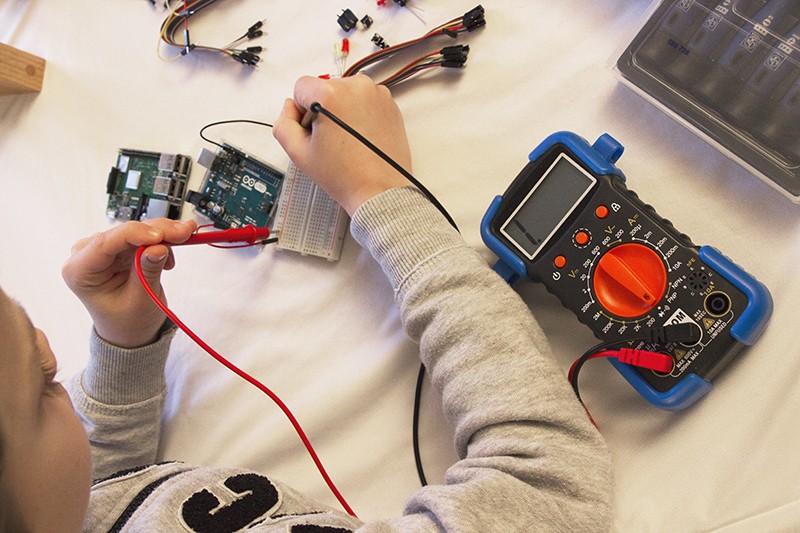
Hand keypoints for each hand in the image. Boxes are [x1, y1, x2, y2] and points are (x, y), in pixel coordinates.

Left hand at [62, 219, 196, 347]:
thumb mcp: (140, 300)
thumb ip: (147, 270)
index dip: (135, 234)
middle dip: (157, 232)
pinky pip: (143, 235)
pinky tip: (172, 250)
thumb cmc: (127, 323)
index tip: (161, 236)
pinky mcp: (120, 248)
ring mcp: (105, 250)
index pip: (105, 243)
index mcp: (80, 272)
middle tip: (184, 233)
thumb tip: (159, 246)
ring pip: (136, 230)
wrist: (130, 333)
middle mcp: (87, 256)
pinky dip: (162, 238)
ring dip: (163, 232)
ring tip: (186, 237)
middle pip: (123, 233)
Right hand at [272, 74, 411, 214]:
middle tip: (332, 140)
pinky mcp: (390, 103)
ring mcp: (376, 94)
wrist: (379, 190)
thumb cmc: (346, 176)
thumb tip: (290, 107)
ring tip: (348, 140)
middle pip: (325, 88)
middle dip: (325, 110)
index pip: (301, 87)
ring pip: (346, 93)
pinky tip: (361, 137)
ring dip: (343, 111)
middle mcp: (356, 87)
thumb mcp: (298, 152)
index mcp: (331, 94)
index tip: (315, 131)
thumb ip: (283, 122)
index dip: (303, 112)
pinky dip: (361, 114)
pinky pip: (365, 100)